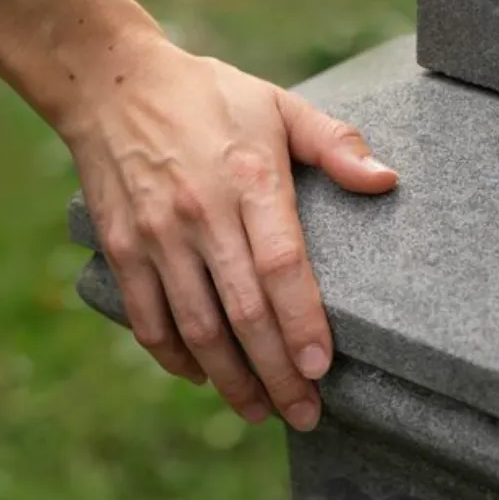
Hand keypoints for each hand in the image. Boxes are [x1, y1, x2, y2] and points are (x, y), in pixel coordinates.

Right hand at [69, 32, 397, 430]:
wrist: (110, 84)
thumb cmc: (208, 96)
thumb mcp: (279, 104)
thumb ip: (335, 144)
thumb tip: (388, 181)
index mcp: (250, 180)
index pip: (282, 267)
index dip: (302, 323)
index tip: (321, 369)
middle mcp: (201, 214)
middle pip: (243, 313)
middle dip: (275, 375)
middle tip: (304, 415)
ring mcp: (156, 235)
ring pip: (196, 328)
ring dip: (229, 379)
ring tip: (259, 412)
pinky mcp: (121, 247)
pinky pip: (148, 318)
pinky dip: (175, 357)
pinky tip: (203, 376)